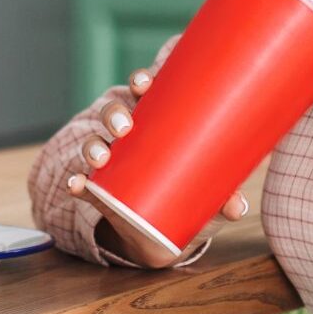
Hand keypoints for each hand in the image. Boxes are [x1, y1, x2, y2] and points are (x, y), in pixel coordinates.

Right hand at [62, 65, 250, 267]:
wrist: (163, 232)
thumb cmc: (190, 193)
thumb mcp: (210, 193)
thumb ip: (224, 196)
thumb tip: (236, 207)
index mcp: (157, 123)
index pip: (145, 93)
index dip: (141, 81)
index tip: (144, 82)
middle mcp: (130, 137)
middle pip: (115, 113)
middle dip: (115, 114)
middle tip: (126, 127)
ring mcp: (111, 161)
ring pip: (95, 142)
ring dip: (94, 145)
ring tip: (102, 156)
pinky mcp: (98, 190)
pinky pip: (82, 182)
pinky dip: (76, 183)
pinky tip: (76, 185)